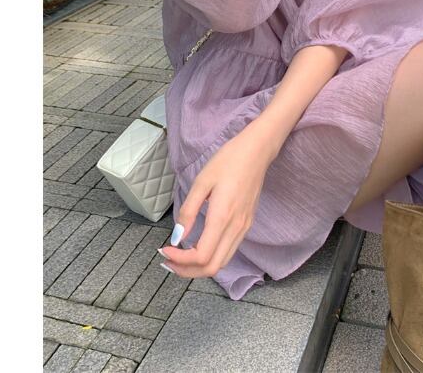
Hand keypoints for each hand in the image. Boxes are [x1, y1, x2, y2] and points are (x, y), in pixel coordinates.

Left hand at [158, 124, 274, 278]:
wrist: (257, 152)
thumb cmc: (228, 161)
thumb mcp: (201, 181)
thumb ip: (188, 211)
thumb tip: (176, 237)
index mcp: (223, 217)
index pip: (202, 257)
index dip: (180, 261)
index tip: (165, 250)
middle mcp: (236, 228)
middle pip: (213, 268)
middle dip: (188, 271)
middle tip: (169, 261)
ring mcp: (244, 228)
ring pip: (222, 263)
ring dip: (199, 267)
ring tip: (180, 257)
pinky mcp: (247, 224)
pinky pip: (229, 251)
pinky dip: (211, 257)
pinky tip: (198, 246)